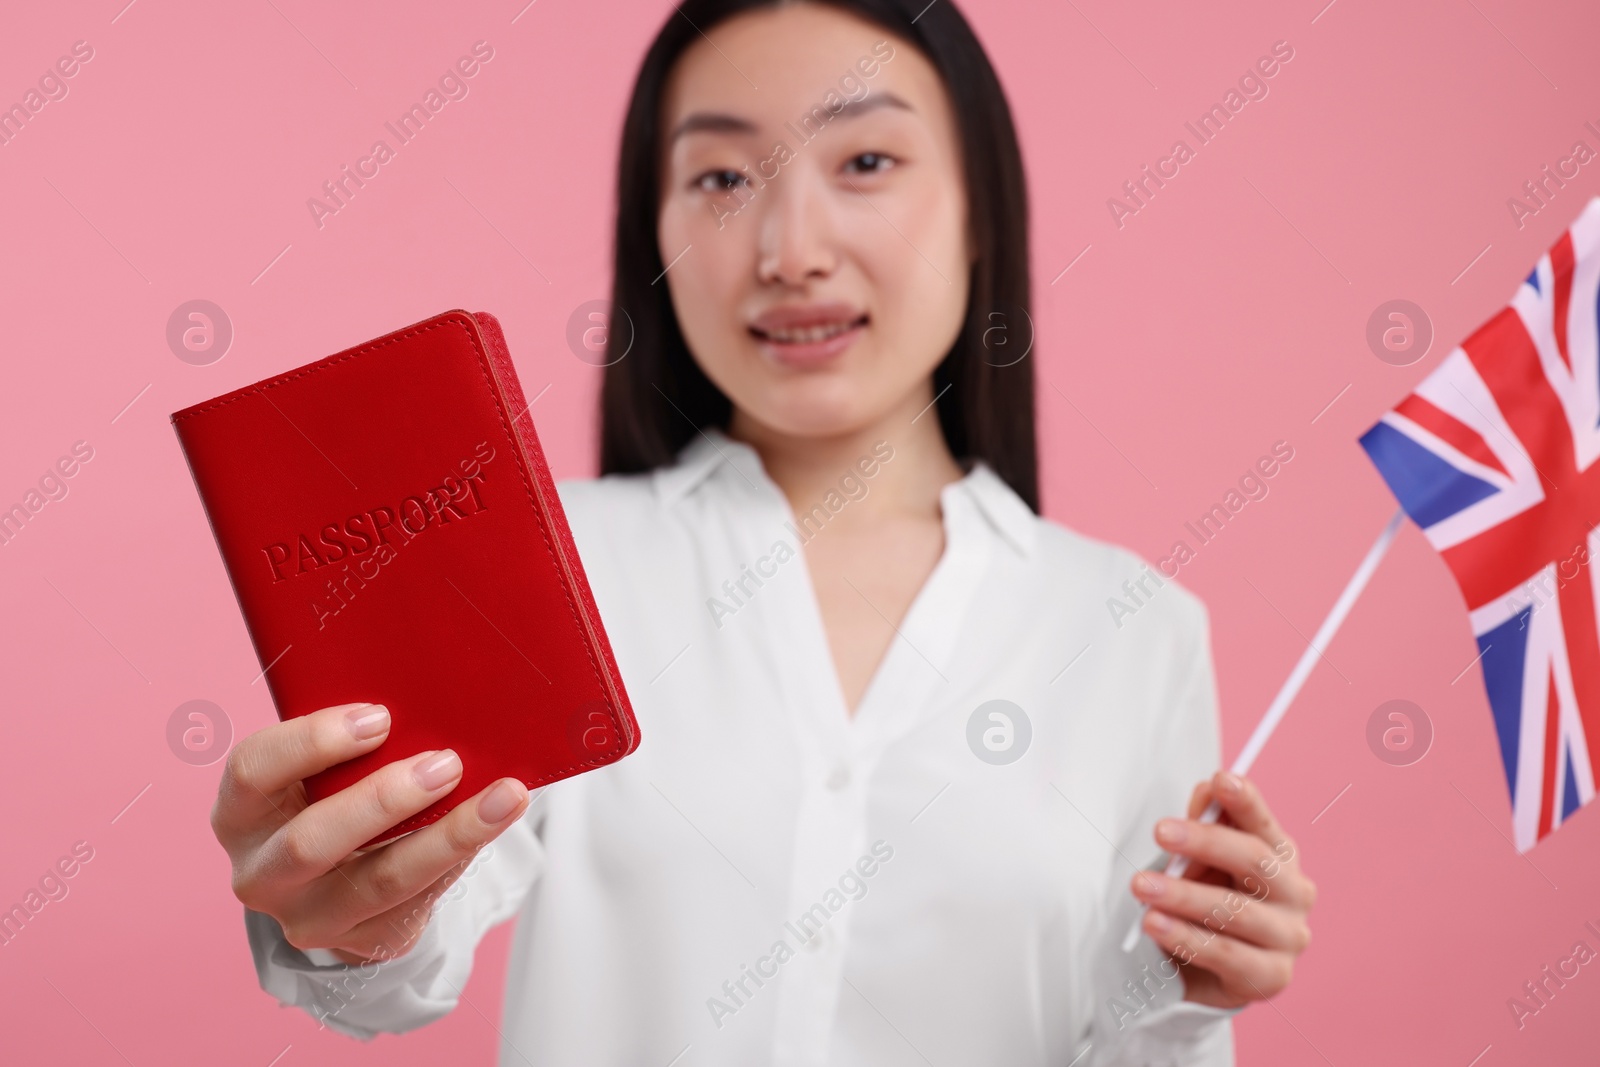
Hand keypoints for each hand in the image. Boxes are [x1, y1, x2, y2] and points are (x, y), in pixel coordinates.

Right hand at [211, 701, 529, 965]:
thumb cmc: (335, 795)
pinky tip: (497, 821)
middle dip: (384, 799)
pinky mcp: (361, 942)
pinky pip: (417, 900)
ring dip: (447, 835)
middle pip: (310, 841)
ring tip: (502, 796)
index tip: (379, 717)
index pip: (252, 771)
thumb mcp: (320, 771)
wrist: (343, 879)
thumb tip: (429, 698)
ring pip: (380, 882)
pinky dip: (462, 856)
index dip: (312, 742)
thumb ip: (352, 743)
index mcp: (240, 813)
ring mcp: (308, 917)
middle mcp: (261, 873)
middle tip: (446, 763)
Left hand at [1128, 771, 1314, 1009]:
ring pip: (1235, 911)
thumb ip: (1205, 825)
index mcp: (1280, 857)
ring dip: (1183, 895)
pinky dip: (1185, 937)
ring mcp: (1288, 937)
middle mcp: (1294, 893)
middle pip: (1254, 862)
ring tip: (1142, 886)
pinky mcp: (1271, 977)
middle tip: (1161, 831)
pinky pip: (1224, 953)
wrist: (1203, 969)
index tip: (1221, 780)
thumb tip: (1207, 789)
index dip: (1246, 801)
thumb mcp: (1200, 861)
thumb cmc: (1205, 901)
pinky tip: (1154, 924)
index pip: (1264, 824)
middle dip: (1205, 842)